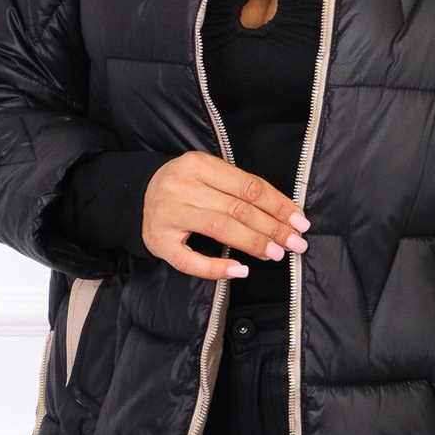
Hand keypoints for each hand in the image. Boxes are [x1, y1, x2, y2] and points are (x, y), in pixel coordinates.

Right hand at [141, 152, 309, 279]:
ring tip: (275, 253)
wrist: (135, 194)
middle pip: (238, 208)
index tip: (299, 221)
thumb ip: (238, 190)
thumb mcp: (207, 174)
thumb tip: (282, 215)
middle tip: (295, 242)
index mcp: (199, 165)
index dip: (278, 204)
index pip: (249, 186)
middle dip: (272, 227)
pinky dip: (217, 267)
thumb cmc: (183, 186)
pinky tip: (240, 270)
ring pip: (220, 228)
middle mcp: (182, 186)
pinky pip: (190, 260)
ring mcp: (169, 214)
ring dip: (253, 242)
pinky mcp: (158, 241)